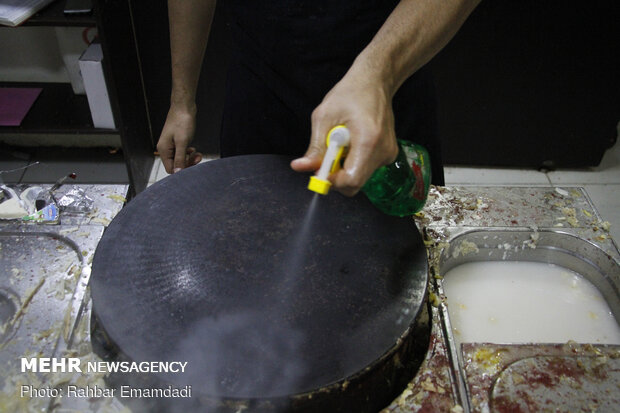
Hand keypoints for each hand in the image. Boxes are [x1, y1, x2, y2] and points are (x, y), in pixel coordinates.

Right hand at [157, 105, 202, 173]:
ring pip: (180, 159)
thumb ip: (180, 158)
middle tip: (198, 159)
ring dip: (190, 158)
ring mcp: (171, 145)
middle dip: (188, 163)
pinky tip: (193, 149)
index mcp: (164, 150)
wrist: (183, 107)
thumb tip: (178, 172)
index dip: (182, 170)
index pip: (170, 169)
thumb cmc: (182, 121)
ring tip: (198, 154)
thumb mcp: (182, 142)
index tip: (193, 166)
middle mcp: (165, 149)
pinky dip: (189, 153)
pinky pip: (182, 153)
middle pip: (176, 165)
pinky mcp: (176, 142)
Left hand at [291, 71, 397, 195]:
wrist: (375, 82)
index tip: (319, 172)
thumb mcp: (324, 117)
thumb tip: (301, 167)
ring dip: (343, 167)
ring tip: (340, 142)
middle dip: (335, 177)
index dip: (332, 181)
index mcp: (368, 141)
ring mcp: (388, 154)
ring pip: (358, 177)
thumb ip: (315, 147)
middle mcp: (383, 151)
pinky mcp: (388, 155)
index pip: (352, 179)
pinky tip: (351, 143)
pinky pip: (364, 169)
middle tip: (325, 157)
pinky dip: (352, 162)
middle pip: (355, 184)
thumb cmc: (350, 94)